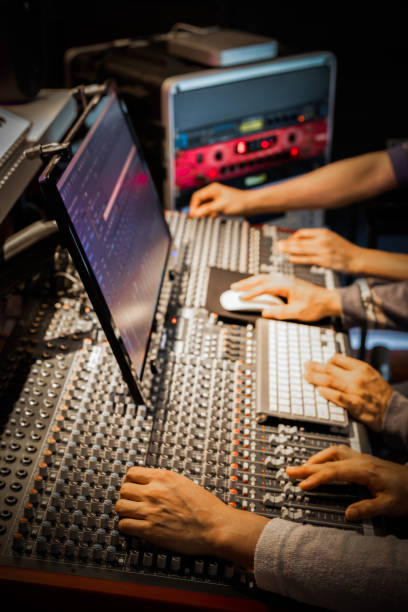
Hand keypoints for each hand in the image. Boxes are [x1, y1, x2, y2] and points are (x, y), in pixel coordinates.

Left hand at [116, 467, 268, 568]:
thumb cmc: (205, 507)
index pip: (131, 473)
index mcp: (163, 477)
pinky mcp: (149, 530)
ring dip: (125, 511)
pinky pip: (124, 526)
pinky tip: (135, 527)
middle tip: (133, 502)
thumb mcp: (184, 483)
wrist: (215, 526)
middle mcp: (153, 492)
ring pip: (120, 507)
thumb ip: (164, 482)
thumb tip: (150, 483)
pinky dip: (127, 526)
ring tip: (132, 514)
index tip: (133, 487)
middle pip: (123, 489)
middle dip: (127, 496)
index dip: (130, 481)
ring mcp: (150, 511)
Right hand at [189, 182, 251, 217]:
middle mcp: (214, 192)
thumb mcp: (220, 207)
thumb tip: (195, 214)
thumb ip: (206, 210)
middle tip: (196, 219)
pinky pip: (211, 208)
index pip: (197, 196)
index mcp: (212, 189)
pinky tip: (213, 217)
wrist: (251, 204)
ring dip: (204, 212)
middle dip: (197, 209)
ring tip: (204, 218)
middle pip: (200, 201)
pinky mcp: (221, 204)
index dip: (193, 206)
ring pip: (205, 205)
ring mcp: (217, 198)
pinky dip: (210, 213)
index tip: (193, 216)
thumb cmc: (238, 202)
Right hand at [230, 274, 340, 321]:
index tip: (241, 297)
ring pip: (264, 278)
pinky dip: (258, 282)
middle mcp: (286, 280)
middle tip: (233, 287)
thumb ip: (280, 312)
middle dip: (246, 283)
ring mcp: (286, 281)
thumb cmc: (316, 305)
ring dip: (251, 281)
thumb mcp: (298, 312)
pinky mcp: (287, 283)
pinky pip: (269, 280)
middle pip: (262, 279)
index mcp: (287, 286)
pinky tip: (255, 286)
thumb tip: (265, 312)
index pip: (264, 288)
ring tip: (240, 286)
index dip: (251, 293)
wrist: (329, 301)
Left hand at [278, 228, 362, 272]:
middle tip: (278, 245)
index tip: (288, 241)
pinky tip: (291, 259)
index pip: (303, 232)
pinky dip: (297, 259)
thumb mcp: (332, 239)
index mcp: (324, 233)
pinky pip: (307, 260)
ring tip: (281, 251)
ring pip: (302, 249)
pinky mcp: (325, 261)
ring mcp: (323, 250)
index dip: (292, 237)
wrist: (359, 259)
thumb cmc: (345, 250)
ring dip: (289, 250)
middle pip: (300, 240)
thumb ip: (318, 239)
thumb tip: (302, 241)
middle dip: (287, 243)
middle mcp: (323, 240)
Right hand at [286, 445, 407, 519]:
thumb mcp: (390, 506)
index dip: (316, 478)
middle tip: (289, 471)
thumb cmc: (407, 494)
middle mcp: (361, 461)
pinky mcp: (364, 460)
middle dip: (307, 466)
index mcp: (364, 471)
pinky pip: (340, 453)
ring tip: (303, 467)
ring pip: (334, 452)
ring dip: (317, 458)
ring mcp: (362, 458)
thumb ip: (368, 509)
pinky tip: (324, 463)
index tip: (302, 485)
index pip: (334, 472)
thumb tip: (347, 514)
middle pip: (328, 460)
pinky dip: (326, 457)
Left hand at [304, 353, 393, 430]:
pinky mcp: (354, 405)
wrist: (392, 410)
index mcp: (361, 368)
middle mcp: (357, 378)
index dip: (326, 361)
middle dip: (315, 367)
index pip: (338, 359)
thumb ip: (354, 367)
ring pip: (330, 382)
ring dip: (315, 378)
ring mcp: (355, 392)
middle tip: (306, 366)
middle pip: (330, 369)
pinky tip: (318, 390)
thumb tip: (337, 361)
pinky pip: (337, 397)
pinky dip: (327, 393)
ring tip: (307, 376)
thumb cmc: (381, 393)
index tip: (319, 363)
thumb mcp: (370, 373)